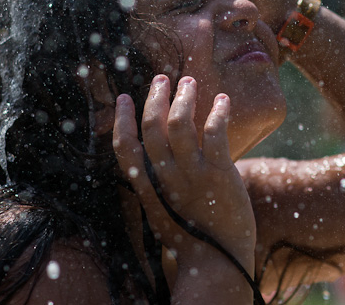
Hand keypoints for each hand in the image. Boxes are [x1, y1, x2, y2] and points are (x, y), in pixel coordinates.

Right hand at [113, 75, 256, 268]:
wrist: (217, 264)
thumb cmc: (191, 237)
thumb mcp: (161, 211)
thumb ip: (156, 184)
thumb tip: (155, 157)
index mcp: (148, 188)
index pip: (125, 148)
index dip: (122, 119)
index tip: (125, 98)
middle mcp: (166, 179)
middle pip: (152, 128)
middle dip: (155, 97)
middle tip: (162, 79)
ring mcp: (192, 176)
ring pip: (180, 124)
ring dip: (184, 97)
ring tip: (190, 83)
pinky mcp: (220, 175)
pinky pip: (215, 133)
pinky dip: (218, 111)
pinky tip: (222, 100)